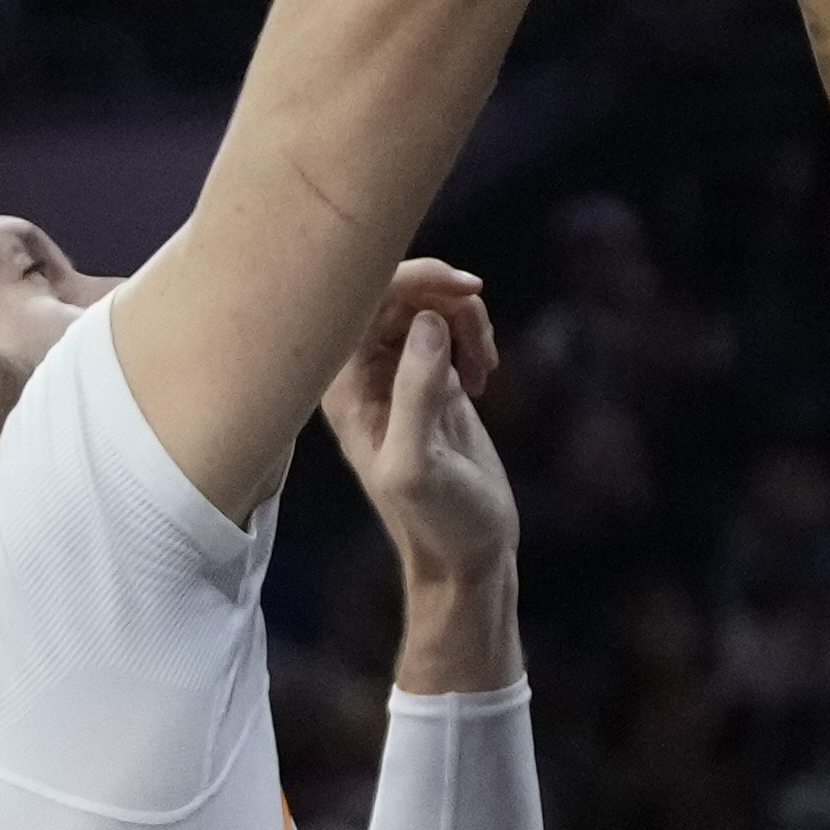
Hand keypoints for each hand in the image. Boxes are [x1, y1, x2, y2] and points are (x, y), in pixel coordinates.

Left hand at [325, 256, 516, 608]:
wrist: (467, 552)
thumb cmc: (437, 520)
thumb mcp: (419, 464)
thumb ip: (416, 392)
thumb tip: (427, 323)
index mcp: (343, 386)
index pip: (362, 297)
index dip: (412, 277)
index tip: (465, 290)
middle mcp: (361, 372)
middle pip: (395, 289)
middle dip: (445, 297)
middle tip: (481, 333)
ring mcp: (396, 371)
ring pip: (425, 302)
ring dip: (466, 319)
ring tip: (485, 367)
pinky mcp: (430, 376)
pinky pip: (446, 323)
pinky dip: (474, 334)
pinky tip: (486, 374)